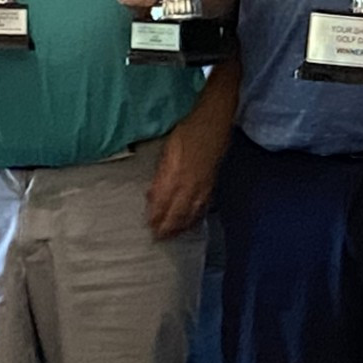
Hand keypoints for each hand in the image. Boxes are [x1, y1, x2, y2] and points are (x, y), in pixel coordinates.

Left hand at [147, 108, 229, 237]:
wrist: (214, 124)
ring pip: (192, 214)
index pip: (164, 205)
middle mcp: (191, 187)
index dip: (157, 218)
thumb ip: (161, 176)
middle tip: (159, 238)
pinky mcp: (211, 185)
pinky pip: (203, 207)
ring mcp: (203, 187)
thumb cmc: (187, 133)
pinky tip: (191, 220)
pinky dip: (195, 217)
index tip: (149, 228)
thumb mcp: (167, 152)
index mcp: (177, 178)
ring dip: (181, 226)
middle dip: (168, 228)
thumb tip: (152, 197)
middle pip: (178, 214)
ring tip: (173, 235)